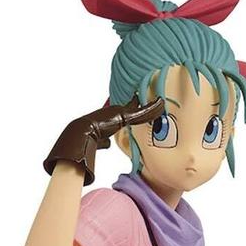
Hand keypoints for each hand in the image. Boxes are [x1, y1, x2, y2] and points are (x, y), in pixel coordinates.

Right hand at [43, 94, 164, 185]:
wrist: (82, 132)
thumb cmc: (88, 137)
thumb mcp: (100, 140)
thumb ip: (104, 141)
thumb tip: (107, 144)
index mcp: (112, 115)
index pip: (128, 110)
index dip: (137, 106)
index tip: (143, 103)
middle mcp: (117, 110)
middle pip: (136, 106)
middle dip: (148, 104)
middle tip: (159, 101)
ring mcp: (121, 111)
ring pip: (141, 108)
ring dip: (153, 106)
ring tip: (163, 102)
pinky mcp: (124, 115)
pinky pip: (142, 111)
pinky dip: (152, 108)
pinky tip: (161, 104)